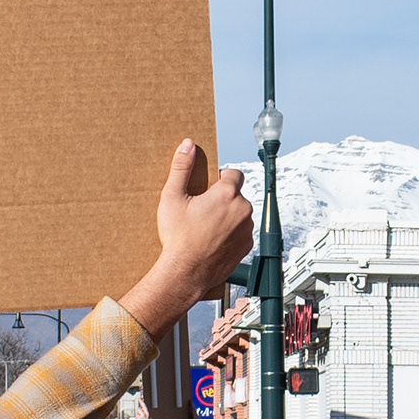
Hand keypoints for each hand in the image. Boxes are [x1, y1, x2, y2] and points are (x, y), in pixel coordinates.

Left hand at [126, 393, 153, 418]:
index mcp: (147, 414)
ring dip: (137, 417)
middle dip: (138, 413)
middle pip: (138, 410)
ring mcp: (139, 418)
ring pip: (136, 415)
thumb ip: (146, 414)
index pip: (144, 406)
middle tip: (141, 418)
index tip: (139, 399)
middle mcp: (143, 415)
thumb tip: (143, 411)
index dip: (141, 402)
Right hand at [127, 141, 256, 333]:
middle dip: (222, 200)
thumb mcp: (172, 197)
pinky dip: (231, 234)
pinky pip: (241, 233)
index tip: (209, 188)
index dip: (220, 179)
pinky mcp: (247, 246)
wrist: (185, 273)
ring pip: (240, 214)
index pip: (234, 174)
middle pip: (236, 195)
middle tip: (201, 211)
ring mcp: (247, 229)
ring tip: (206, 228)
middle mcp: (242, 209)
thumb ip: (182, 167)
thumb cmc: (178, 238)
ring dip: (228, 217)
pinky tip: (213, 241)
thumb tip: (187, 145)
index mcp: (227, 193)